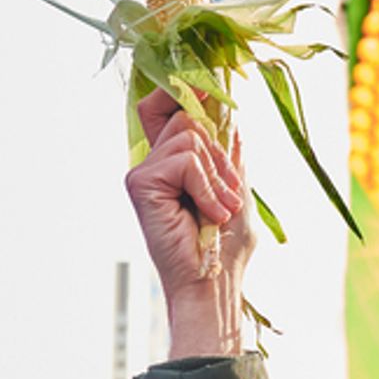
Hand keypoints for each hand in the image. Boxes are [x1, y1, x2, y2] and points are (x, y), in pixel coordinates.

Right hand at [125, 89, 252, 356]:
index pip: (169, 109)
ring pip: (188, 136)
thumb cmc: (226, 249)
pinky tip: (211, 214)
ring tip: (221, 210)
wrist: (212, 284)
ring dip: (217, 175)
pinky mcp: (141, 183)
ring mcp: (144, 172)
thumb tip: (228, 115)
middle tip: (231, 194)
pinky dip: (207, 185)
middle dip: (219, 153)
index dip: (187, 93)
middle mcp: (154, 164)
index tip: (213, 93)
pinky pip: (184, 159)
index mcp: (174, 165)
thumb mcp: (237, 191)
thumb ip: (229, 155)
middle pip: (185, 117)